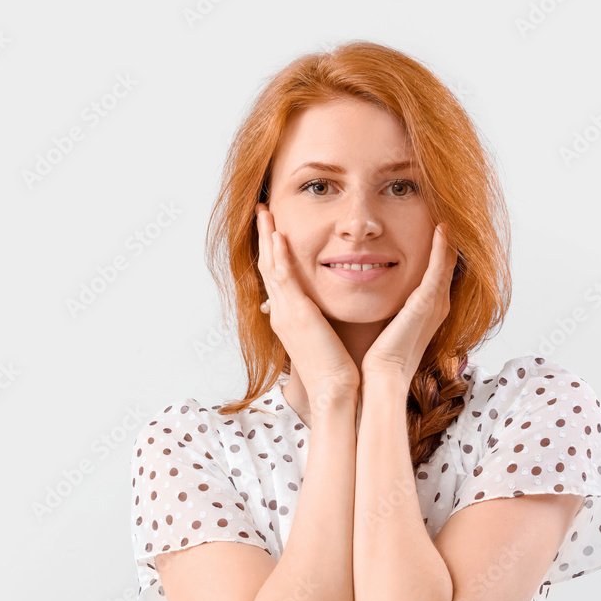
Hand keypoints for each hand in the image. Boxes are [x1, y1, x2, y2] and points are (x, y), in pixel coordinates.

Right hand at [254, 202, 360, 409]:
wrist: (335, 390)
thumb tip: (334, 305)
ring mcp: (286, 313)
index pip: (276, 276)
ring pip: (270, 266)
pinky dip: (279, 256)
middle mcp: (281, 312)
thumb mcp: (327, 335)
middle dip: (264, 236)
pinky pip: (283, 279)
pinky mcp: (297, 315)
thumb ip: (325, 317)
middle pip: (267, 266)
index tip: (273, 228)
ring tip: (265, 212)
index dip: (272, 251)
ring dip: (267, 237)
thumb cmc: (338, 367)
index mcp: (288, 317)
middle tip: (262, 211)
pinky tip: (279, 236)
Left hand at [361, 223, 457, 389]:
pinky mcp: (428, 303)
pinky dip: (442, 248)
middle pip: (445, 264)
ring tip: (445, 215)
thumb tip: (366, 290)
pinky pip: (439, 268)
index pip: (435, 272)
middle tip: (443, 215)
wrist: (380, 378)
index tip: (430, 228)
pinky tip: (441, 229)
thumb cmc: (376, 356)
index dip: (435, 250)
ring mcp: (434, 304)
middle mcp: (436, 305)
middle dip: (445, 241)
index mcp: (425, 310)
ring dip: (446, 239)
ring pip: (446, 262)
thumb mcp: (384, 324)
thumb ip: (385, 307)